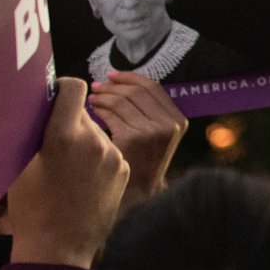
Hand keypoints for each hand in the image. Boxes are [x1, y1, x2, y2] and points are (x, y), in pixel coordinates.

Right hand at [5, 79, 129, 269]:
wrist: (58, 247)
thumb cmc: (30, 206)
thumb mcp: (20, 165)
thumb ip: (33, 131)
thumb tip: (38, 105)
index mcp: (63, 135)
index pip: (73, 88)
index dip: (63, 88)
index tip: (55, 96)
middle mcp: (94, 141)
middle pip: (84, 113)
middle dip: (69, 120)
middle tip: (52, 138)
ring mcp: (114, 156)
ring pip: (97, 133)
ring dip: (83, 140)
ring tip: (65, 166)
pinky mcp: (125, 170)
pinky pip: (109, 152)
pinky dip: (96, 157)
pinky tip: (81, 178)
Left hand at [87, 70, 185, 206]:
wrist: (139, 193)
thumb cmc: (141, 162)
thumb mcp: (157, 135)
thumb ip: (150, 112)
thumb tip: (124, 84)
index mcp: (178, 119)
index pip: (153, 87)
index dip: (130, 77)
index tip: (112, 76)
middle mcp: (169, 124)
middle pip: (136, 91)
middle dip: (113, 86)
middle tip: (96, 86)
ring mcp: (152, 131)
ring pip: (121, 101)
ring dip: (103, 96)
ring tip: (92, 98)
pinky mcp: (133, 138)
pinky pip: (111, 113)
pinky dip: (98, 108)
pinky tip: (91, 110)